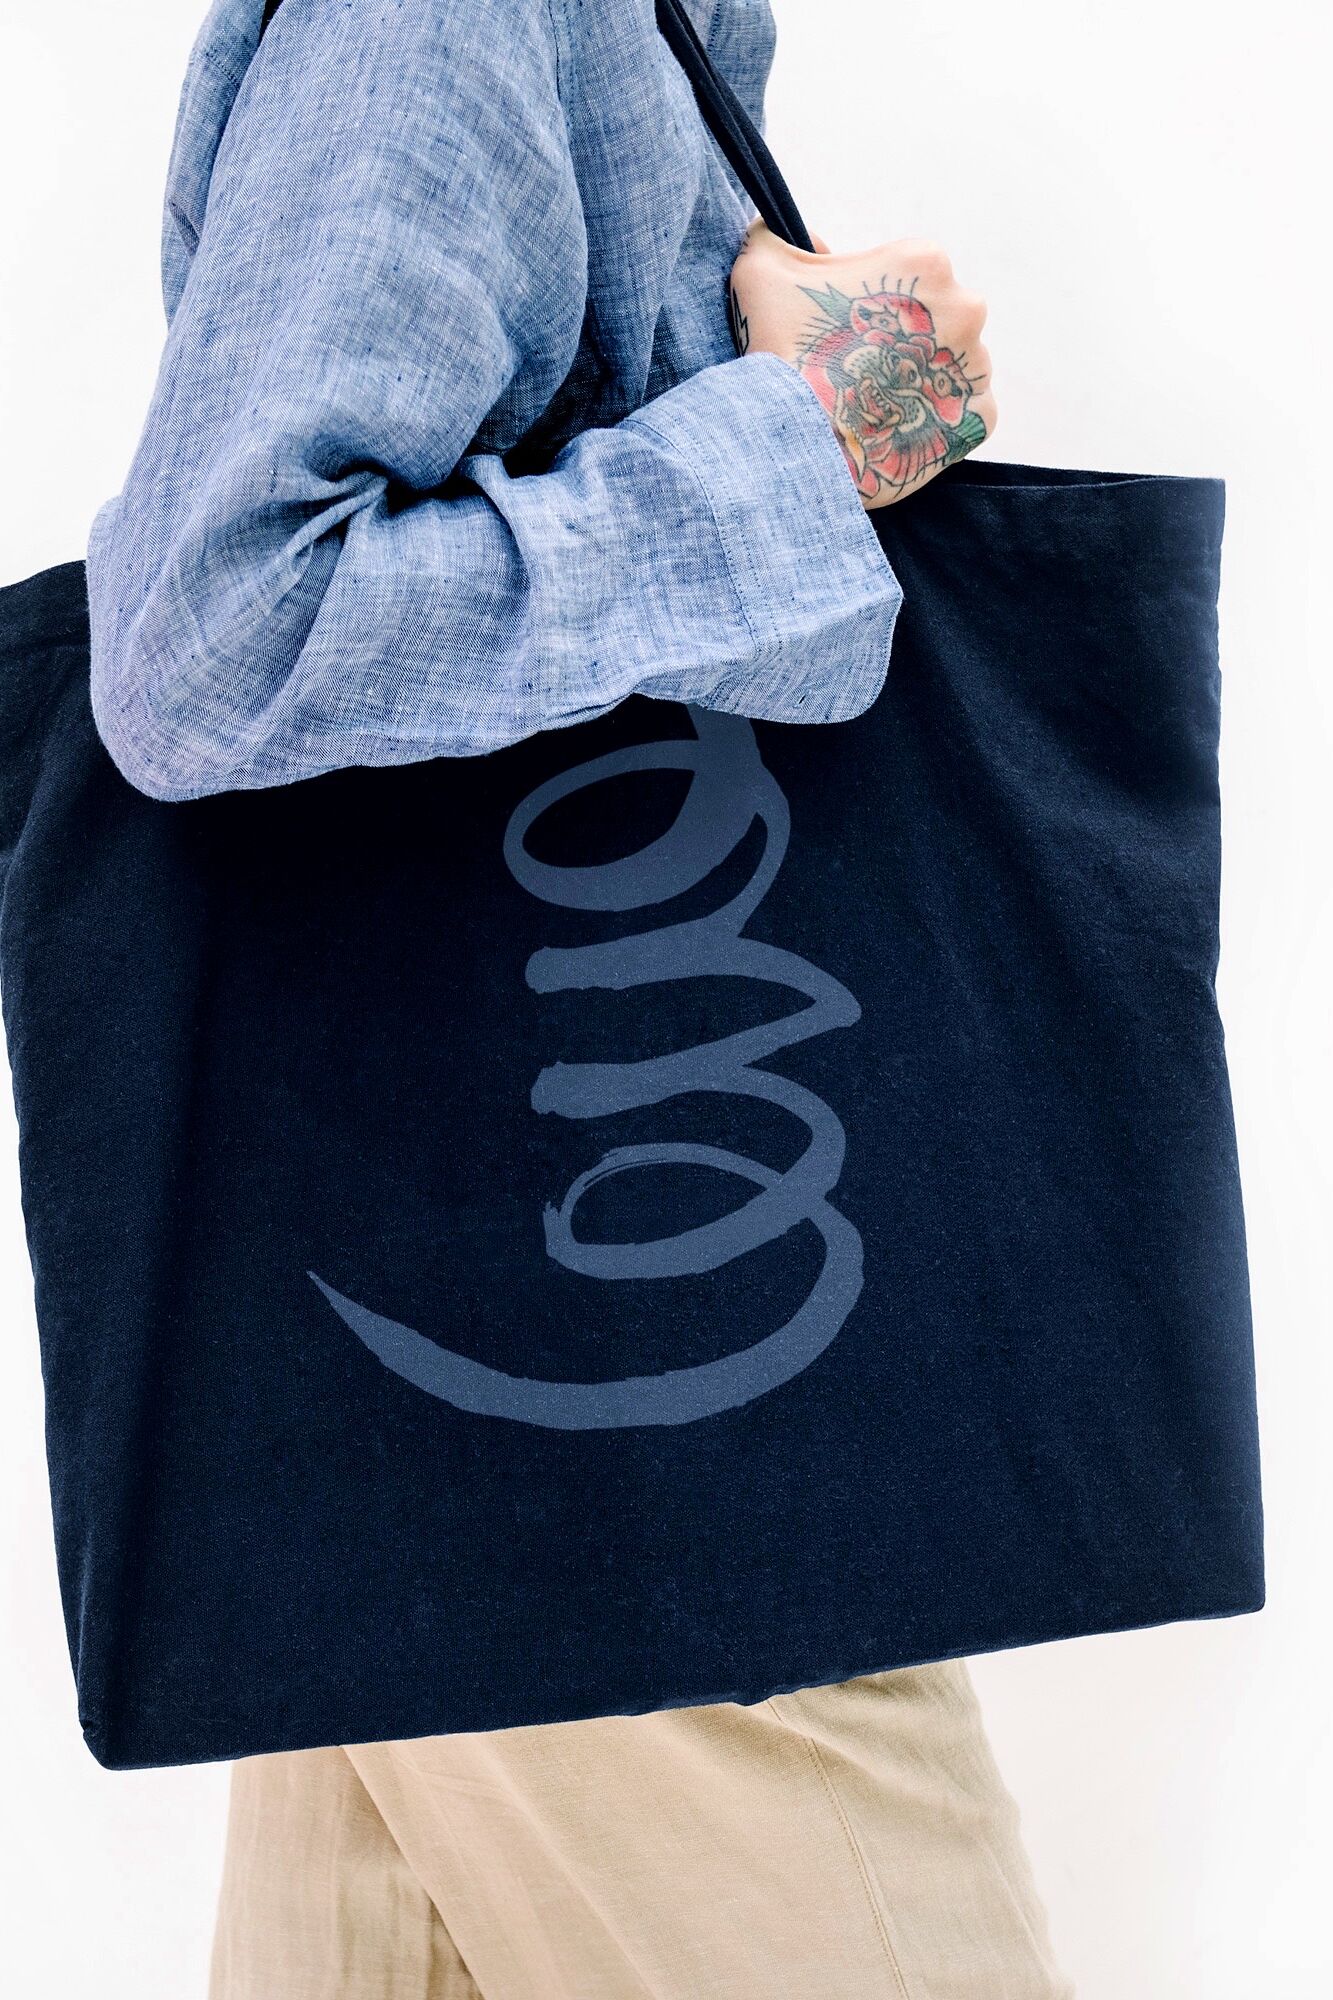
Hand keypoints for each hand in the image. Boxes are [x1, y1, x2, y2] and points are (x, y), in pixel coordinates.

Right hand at [729, 224, 994, 508]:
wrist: (792, 447)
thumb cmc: (777, 355)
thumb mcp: (762, 270)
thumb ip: (777, 234)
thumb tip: (809, 238)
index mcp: (924, 263)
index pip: (907, 280)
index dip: (871, 308)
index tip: (845, 336)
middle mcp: (965, 307)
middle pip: (936, 322)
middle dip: (902, 344)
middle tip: (860, 372)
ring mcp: (976, 366)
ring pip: (951, 367)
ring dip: (920, 381)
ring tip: (875, 404)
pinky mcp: (980, 419)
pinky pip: (964, 415)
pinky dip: (936, 421)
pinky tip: (896, 426)